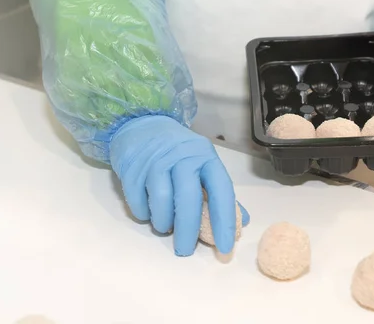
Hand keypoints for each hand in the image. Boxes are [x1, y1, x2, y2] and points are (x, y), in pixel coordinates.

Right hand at [109, 115, 249, 255]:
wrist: (140, 125)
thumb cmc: (176, 152)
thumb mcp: (201, 164)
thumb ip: (219, 192)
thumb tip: (241, 222)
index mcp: (205, 156)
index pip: (220, 190)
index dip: (224, 221)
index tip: (225, 247)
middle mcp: (182, 156)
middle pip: (188, 199)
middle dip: (187, 230)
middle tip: (184, 249)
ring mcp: (155, 160)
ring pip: (161, 202)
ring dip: (162, 223)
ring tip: (164, 226)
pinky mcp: (132, 167)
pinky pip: (138, 202)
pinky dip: (144, 214)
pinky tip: (148, 211)